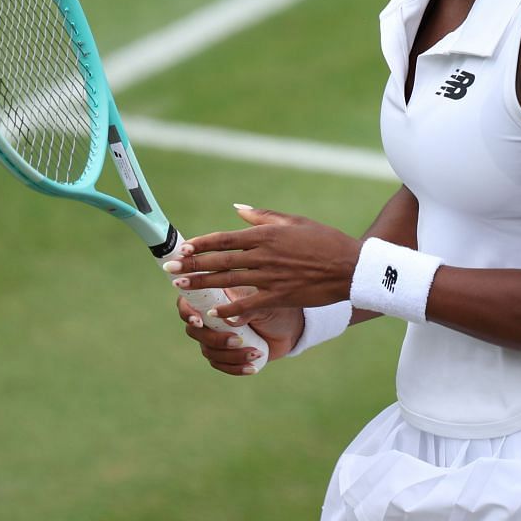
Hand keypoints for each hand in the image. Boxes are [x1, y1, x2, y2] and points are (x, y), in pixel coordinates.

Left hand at [165, 205, 362, 319]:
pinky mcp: (280, 296)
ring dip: (202, 284)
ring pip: (228, 281)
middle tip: (169, 270)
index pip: (224, 238)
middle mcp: (263, 255)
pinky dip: (230, 308)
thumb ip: (264, 216)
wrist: (351, 267)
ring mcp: (270, 277)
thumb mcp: (295, 221)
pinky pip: (248, 304)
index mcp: (266, 235)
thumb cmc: (325, 241)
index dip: (200, 244)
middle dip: (191, 265)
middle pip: (219, 260)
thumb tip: (238, 208)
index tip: (182, 249)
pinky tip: (214, 312)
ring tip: (180, 287)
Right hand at [175, 294, 301, 375]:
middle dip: (215, 339)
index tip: (199, 322)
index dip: (187, 313)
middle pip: (194, 332)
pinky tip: (252, 367)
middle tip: (237, 340)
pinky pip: (221, 365)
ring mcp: (215, 337)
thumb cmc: (275, 306)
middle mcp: (209, 318)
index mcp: (213, 298)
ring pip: (209, 351)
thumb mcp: (265, 303)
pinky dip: (235, 368)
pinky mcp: (225, 354)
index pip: (187, 303)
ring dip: (230, 355)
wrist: (290, 327)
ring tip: (255, 352)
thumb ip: (247, 308)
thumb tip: (228, 320)